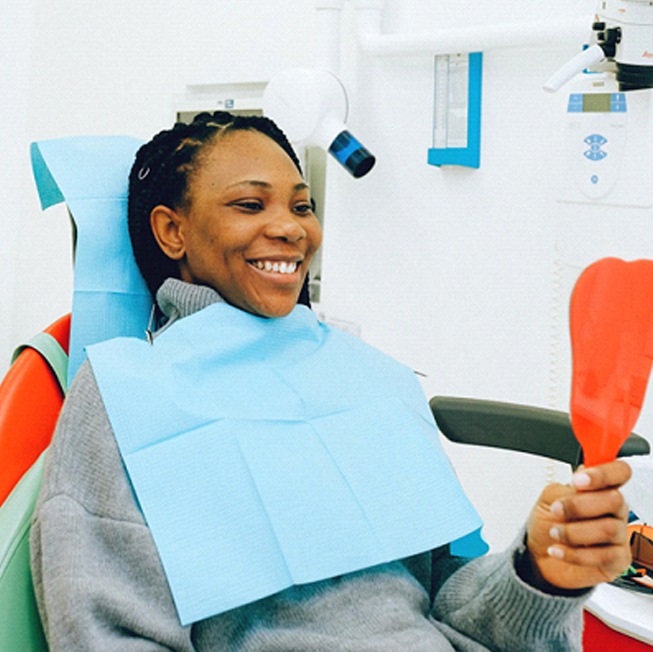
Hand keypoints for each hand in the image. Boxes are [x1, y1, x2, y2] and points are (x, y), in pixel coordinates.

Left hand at [524, 460, 631, 590]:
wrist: (540, 556)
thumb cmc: (548, 523)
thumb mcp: (548, 499)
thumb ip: (565, 489)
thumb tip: (579, 483)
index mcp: (599, 488)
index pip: (619, 472)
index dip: (603, 473)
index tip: (578, 481)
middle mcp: (613, 510)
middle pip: (615, 500)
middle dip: (579, 505)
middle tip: (557, 510)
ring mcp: (618, 535)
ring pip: (609, 529)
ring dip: (573, 531)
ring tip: (555, 532)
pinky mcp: (617, 560)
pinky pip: (604, 556)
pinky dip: (575, 553)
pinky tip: (559, 549)